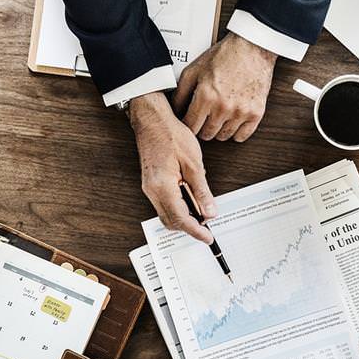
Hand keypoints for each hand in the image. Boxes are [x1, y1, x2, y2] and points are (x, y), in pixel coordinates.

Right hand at [130, 92, 216, 242]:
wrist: (153, 120)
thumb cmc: (172, 135)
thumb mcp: (194, 164)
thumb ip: (202, 191)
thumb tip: (209, 211)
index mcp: (162, 186)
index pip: (180, 219)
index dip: (195, 231)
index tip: (208, 237)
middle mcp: (152, 190)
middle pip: (171, 221)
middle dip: (190, 227)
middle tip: (208, 225)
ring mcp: (149, 188)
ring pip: (167, 214)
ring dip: (184, 216)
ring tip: (202, 210)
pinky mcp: (151, 183)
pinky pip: (164, 203)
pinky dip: (179, 206)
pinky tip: (191, 198)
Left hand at [172, 32, 276, 141]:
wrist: (252, 48)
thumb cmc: (225, 56)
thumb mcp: (195, 69)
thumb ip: (181, 92)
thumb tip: (174, 109)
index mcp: (206, 96)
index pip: (191, 126)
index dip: (187, 125)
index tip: (190, 121)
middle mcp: (223, 107)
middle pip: (206, 134)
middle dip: (202, 128)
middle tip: (204, 118)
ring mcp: (241, 112)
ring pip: (223, 136)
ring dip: (218, 130)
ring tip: (218, 117)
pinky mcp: (256, 113)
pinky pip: (242, 136)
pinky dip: (236, 132)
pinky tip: (232, 121)